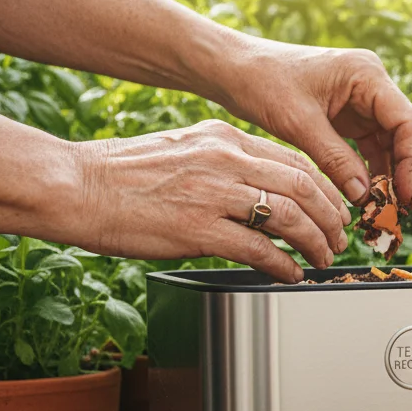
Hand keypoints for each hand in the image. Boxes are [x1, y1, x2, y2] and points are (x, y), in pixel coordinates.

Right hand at [70, 120, 349, 282]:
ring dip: (315, 243)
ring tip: (322, 259)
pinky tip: (291, 273)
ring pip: (291, 217)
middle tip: (338, 238)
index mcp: (224, 137)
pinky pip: (260, 249)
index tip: (333, 207)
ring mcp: (214, 193)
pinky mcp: (199, 229)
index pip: (294, 160)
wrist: (73, 185)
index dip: (324, 189)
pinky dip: (284, 264)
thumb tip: (257, 189)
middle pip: (304, 186)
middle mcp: (225, 159)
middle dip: (331, 217)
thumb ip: (223, 163)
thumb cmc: (119, 174)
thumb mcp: (183, 149)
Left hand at [212, 38, 411, 208]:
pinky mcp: (351, 118)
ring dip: (394, 176)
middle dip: (410, 172)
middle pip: (409, 133)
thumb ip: (335, 159)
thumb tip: (364, 196)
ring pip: (395, 144)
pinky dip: (375, 173)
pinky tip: (370, 197)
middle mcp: (372, 85)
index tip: (405, 195)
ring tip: (389, 209)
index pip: (408, 122)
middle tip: (405, 209)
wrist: (234, 70)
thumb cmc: (262, 82)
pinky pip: (374, 148)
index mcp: (366, 74)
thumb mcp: (298, 123)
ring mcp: (364, 102)